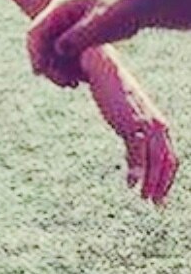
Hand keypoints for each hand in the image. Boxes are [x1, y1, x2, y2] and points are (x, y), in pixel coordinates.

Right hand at [29, 0, 152, 84]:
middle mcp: (59, 18)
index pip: (36, 32)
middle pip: (42, 45)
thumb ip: (78, 35)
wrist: (142, 0)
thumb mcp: (101, 20)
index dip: (34, 53)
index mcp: (59, 8)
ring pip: (53, 53)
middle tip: (66, 84)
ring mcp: (68, 27)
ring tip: (76, 84)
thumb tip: (57, 49)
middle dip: (49, 66)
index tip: (40, 72)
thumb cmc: (124, 6)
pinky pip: (67, 56)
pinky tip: (84, 79)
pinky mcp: (78, 36)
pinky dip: (71, 68)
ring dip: (60, 70)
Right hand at [81, 48, 177, 203]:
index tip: (159, 195)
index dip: (167, 178)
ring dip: (151, 182)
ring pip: (155, 160)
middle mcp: (158, 125)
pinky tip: (131, 183)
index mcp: (159, 124)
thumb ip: (132, 127)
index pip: (170, 157)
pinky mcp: (130, 124)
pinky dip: (136, 170)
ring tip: (144, 198)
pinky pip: (137, 152)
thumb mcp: (126, 112)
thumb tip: (129, 138)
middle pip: (167, 162)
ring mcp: (145, 125)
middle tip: (156, 204)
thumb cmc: (113, 89)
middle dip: (162, 185)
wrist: (103, 69)